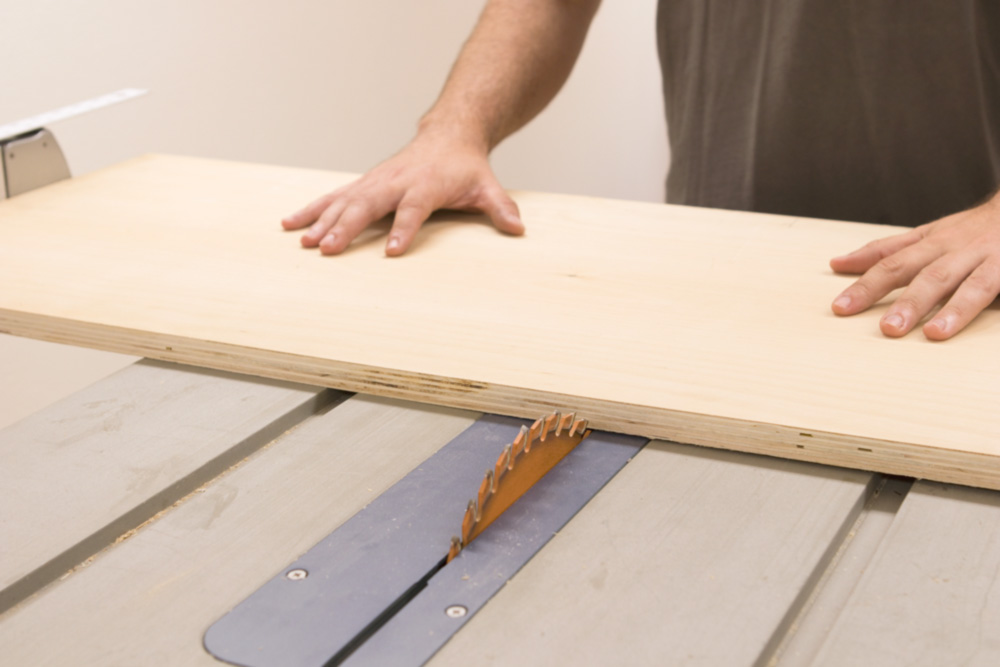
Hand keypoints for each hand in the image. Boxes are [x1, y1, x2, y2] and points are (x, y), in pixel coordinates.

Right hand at [281, 130, 523, 255]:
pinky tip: (290, 224)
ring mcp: (375, 181)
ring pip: (344, 200)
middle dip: (346, 227)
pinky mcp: (363, 184)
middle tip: (328, 249)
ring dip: (322, 221)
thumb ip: (500, 207)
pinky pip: (333, 197)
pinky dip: (311, 209)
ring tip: (304, 242)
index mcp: (425, 184)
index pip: (412, 209)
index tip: (393, 253)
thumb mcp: (487, 186)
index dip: (403, 230)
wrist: (448, 134)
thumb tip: (518, 227)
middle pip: (368, 204)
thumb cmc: (466, 166)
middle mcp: (395, 180)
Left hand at [830, 194, 999, 339]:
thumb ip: (885, 251)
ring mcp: (988, 257)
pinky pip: (996, 286)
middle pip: (927, 274)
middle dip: (906, 301)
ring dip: (951, 308)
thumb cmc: (971, 230)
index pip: (892, 264)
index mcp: (931, 243)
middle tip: (887, 329)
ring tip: (933, 333)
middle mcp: (956, 248)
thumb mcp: (927, 234)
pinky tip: (981, 320)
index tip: (841, 308)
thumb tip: (838, 263)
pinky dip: (987, 304)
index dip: (866, 285)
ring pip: (970, 284)